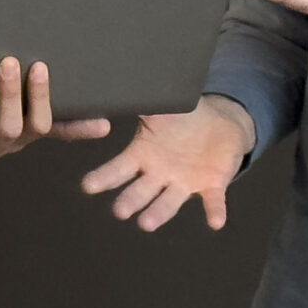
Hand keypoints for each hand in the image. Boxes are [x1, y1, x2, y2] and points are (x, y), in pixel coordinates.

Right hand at [80, 95, 253, 231]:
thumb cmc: (183, 119)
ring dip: (159, 213)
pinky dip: (214, 211)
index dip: (103, 178)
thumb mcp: (160, 108)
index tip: (88, 186)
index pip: (118, 169)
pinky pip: (212, 201)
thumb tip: (119, 84)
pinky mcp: (210, 187)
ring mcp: (183, 183)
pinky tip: (215, 221)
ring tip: (147, 223)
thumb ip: (142, 101)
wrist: (220, 127)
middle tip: (120, 211)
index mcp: (143, 155)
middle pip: (140, 191)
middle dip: (130, 201)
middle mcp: (159, 175)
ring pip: (168, 202)